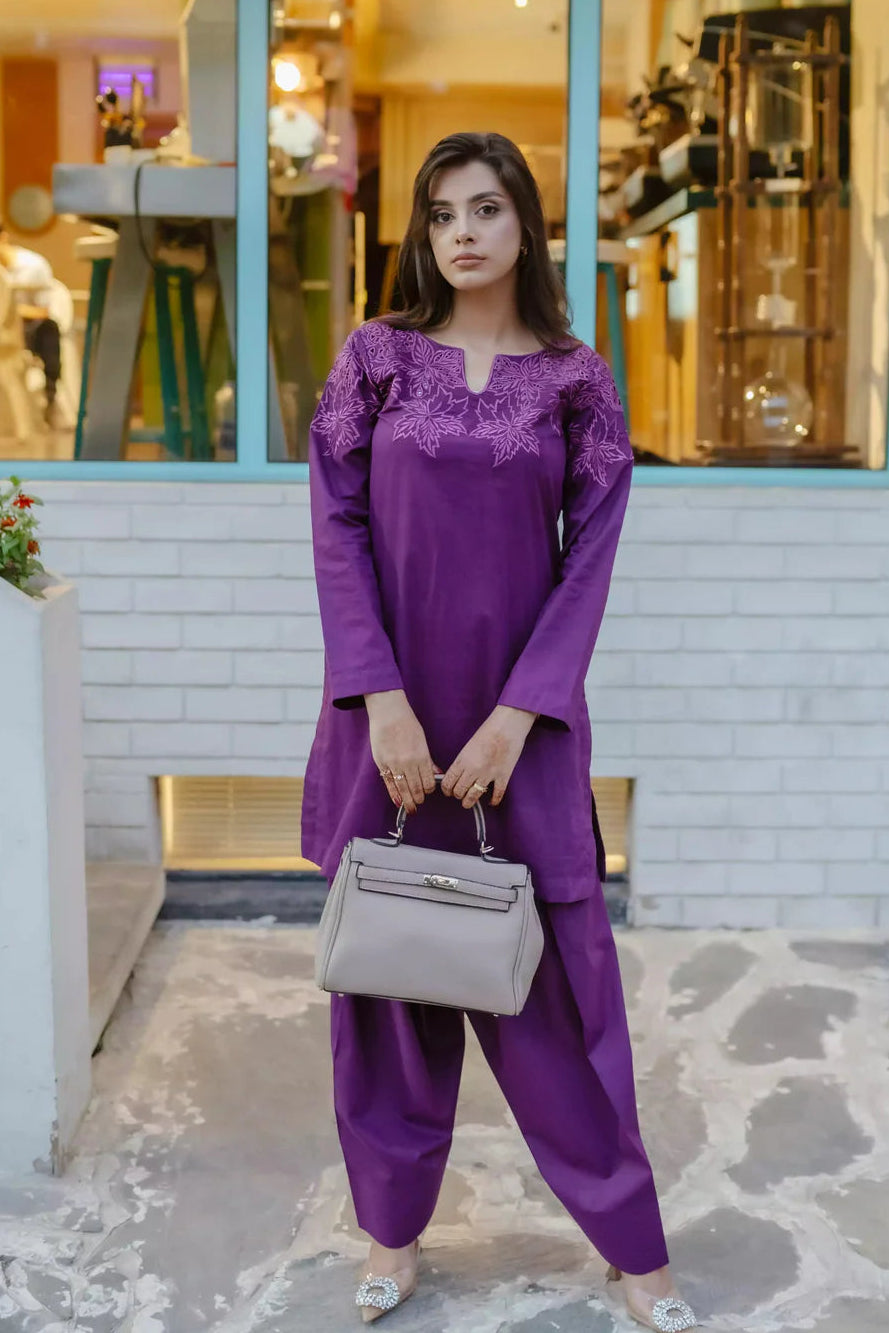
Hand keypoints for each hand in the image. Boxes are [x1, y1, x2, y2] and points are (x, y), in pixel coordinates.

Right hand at [365, 689, 439, 812]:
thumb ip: (428, 760)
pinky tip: (398, 802)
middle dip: (418, 799)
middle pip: (416, 788)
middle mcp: (409, 763)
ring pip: (403, 789)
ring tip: (410, 808)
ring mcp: (394, 764)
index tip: (427, 792)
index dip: (429, 790)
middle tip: (418, 804)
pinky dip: (394, 794)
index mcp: (421, 757)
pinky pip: (389, 784)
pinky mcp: (382, 764)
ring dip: (408, 801)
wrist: (389, 714)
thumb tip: (436, 773)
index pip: (428, 781)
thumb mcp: (422, 741)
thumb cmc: (407, 725)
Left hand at [440, 705, 536, 808]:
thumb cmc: (489, 731)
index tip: (448, 791)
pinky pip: (497, 794)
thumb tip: (458, 773)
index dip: (446, 790)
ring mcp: (488, 774)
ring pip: (474, 796)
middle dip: (457, 795)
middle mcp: (473, 769)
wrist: (507, 726)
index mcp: (463, 760)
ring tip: (468, 803)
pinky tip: (491, 802)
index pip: (448, 781)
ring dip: (469, 802)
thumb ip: (463, 760)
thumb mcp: (469, 746)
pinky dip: (494, 801)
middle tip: (459, 795)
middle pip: (459, 791)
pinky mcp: (503, 776)